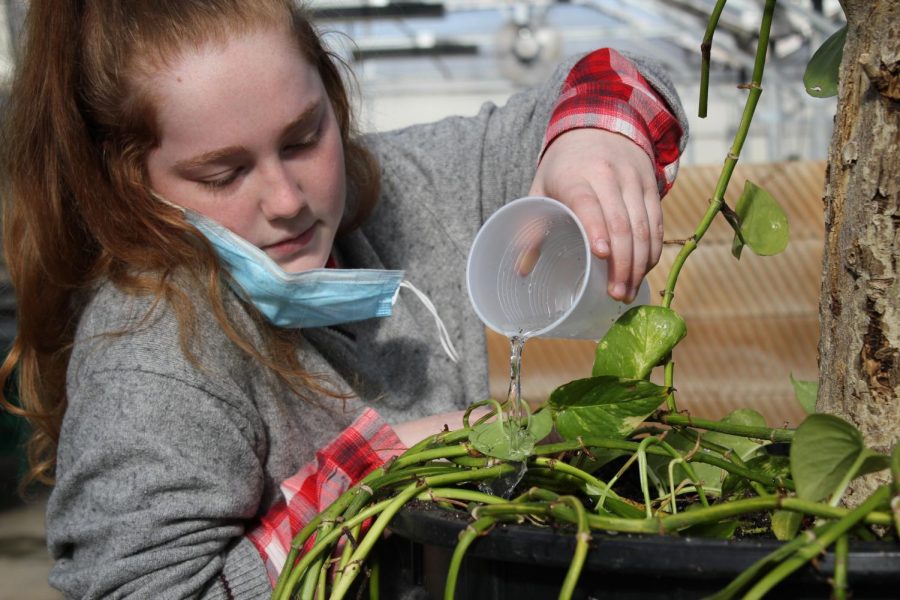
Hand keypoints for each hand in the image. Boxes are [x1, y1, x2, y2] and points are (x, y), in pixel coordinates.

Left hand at [529, 128, 661, 302]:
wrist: (599, 125)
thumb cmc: (563, 168)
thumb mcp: (541, 188)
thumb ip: (532, 226)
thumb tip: (521, 268)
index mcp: (574, 176)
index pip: (587, 203)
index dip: (596, 228)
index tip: (600, 255)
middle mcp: (607, 175)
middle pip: (621, 222)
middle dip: (621, 262)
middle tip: (615, 294)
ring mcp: (633, 179)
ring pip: (643, 226)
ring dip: (639, 263)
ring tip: (628, 290)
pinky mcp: (651, 185)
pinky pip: (656, 222)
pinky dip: (652, 250)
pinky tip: (643, 270)